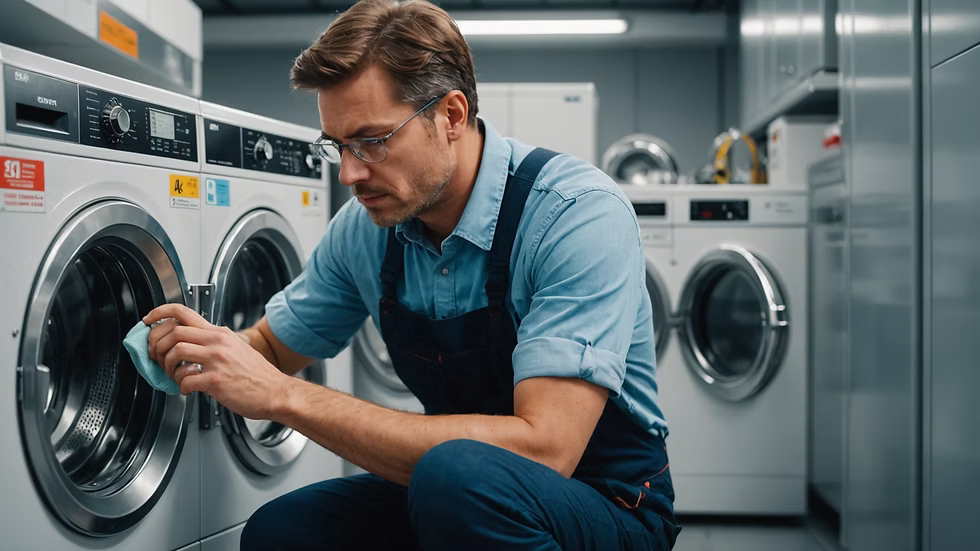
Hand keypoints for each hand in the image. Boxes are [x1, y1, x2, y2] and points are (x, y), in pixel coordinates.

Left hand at [142, 303, 292, 419]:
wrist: (276, 392)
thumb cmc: (258, 375)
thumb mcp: (237, 348)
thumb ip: (215, 344)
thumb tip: (189, 346)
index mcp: (220, 333)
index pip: (183, 312)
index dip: (159, 313)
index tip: (148, 321)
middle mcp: (217, 342)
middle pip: (173, 332)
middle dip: (157, 346)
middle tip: (157, 358)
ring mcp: (217, 360)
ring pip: (175, 352)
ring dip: (167, 367)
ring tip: (174, 376)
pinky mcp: (216, 381)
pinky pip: (185, 380)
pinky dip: (180, 387)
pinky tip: (188, 390)